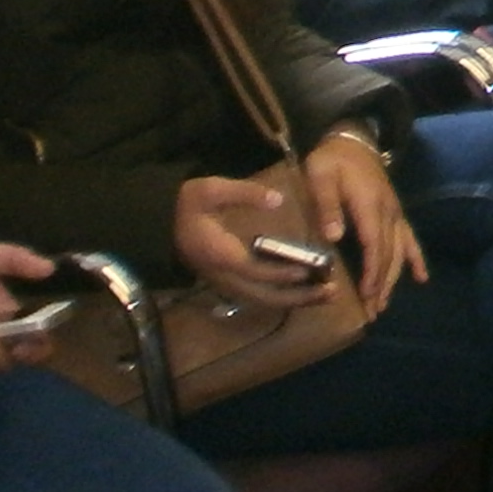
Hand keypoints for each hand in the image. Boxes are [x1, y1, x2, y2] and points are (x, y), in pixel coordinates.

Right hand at [174, 172, 333, 305]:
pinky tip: (305, 291)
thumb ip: (244, 193)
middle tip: (330, 291)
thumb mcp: (211, 189)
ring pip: (263, 301)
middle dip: (298, 296)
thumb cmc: (188, 205)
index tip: (308, 270)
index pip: (254, 270)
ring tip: (326, 295)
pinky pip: (259, 297)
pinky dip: (283, 297)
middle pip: (265, 296)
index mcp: (220, 254)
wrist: (161, 224)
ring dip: (295, 300)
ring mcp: (226, 284)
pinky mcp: (229, 284)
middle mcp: (224, 276)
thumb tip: (277, 200)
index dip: (281, 272)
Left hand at [303, 131, 425, 315]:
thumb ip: (327, 205)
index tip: (366, 294)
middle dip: (381, 283)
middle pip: (388, 253)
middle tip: (371, 311)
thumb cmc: (331, 160)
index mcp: (369, 204)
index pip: (374, 244)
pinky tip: (422, 278)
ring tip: (384, 304)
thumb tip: (333, 237)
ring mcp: (395, 212)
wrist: (352, 139)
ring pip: (399, 251)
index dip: (372, 271)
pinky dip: (416, 258)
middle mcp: (388, 212)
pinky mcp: (396, 212)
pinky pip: (409, 238)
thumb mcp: (320, 176)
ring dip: (393, 279)